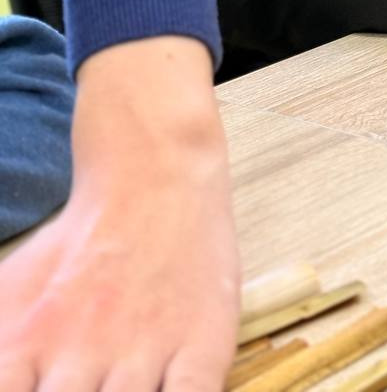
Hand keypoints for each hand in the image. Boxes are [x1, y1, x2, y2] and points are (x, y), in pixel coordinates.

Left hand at [0, 36, 237, 389]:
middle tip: (91, 383)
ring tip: (121, 387)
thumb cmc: (76, 244)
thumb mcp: (6, 296)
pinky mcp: (204, 342)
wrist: (152, 177)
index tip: (46, 387)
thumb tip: (6, 372)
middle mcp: (82, 354)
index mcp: (26, 344)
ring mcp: (147, 348)